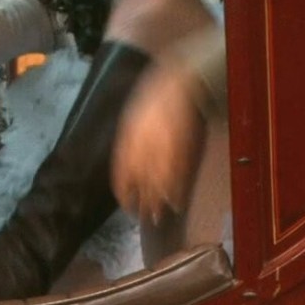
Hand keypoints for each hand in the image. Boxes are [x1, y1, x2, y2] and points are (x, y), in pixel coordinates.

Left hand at [112, 61, 205, 223]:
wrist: (177, 85)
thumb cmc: (151, 101)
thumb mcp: (132, 122)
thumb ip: (128, 147)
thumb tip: (128, 171)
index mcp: (129, 141)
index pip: (122, 175)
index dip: (123, 193)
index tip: (125, 205)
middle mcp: (144, 149)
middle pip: (141, 185)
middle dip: (141, 204)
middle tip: (142, 218)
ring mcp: (165, 151)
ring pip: (160, 185)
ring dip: (158, 203)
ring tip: (157, 217)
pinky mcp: (183, 151)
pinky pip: (178, 177)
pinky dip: (176, 192)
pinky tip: (176, 203)